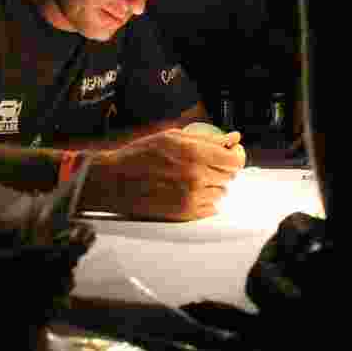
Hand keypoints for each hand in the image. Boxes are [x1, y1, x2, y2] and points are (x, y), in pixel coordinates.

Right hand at [81, 129, 246, 220]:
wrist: (115, 181)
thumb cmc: (140, 155)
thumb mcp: (171, 137)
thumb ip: (205, 138)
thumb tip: (232, 138)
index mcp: (194, 153)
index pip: (235, 159)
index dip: (236, 155)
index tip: (231, 153)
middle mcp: (196, 176)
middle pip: (230, 176)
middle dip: (221, 168)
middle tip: (205, 164)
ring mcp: (192, 197)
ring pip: (221, 192)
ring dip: (212, 185)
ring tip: (190, 178)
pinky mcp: (186, 214)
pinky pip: (211, 207)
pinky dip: (204, 199)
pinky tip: (187, 191)